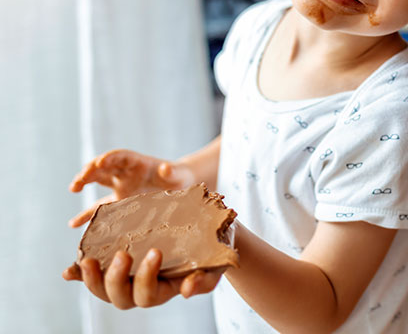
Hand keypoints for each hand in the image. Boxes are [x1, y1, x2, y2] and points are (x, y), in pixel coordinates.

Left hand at [62, 249, 223, 308]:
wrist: (212, 230)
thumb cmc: (217, 246)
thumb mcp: (218, 261)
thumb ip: (206, 279)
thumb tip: (187, 291)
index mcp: (166, 289)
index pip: (149, 294)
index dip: (147, 277)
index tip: (156, 252)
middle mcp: (144, 287)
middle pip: (121, 298)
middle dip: (116, 279)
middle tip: (122, 255)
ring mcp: (129, 275)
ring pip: (104, 290)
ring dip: (92, 279)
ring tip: (87, 261)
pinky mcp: (119, 260)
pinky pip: (96, 274)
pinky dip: (80, 275)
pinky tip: (69, 271)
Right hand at [68, 149, 195, 227]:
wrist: (179, 186)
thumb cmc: (179, 178)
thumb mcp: (178, 175)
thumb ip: (172, 172)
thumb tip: (165, 168)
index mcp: (138, 163)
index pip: (120, 156)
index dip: (110, 158)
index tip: (99, 163)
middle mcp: (126, 173)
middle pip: (104, 167)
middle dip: (90, 170)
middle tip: (79, 180)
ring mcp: (121, 187)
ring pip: (98, 182)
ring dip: (84, 182)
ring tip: (73, 188)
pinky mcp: (120, 202)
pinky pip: (101, 207)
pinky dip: (88, 214)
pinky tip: (74, 224)